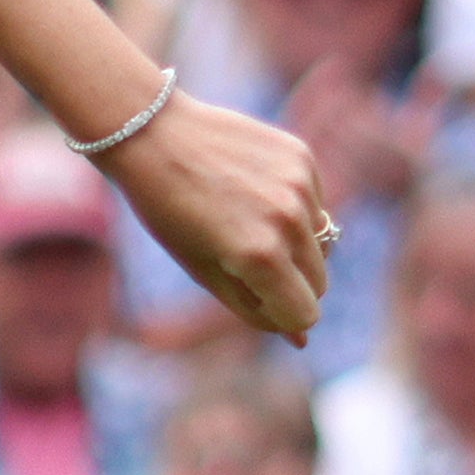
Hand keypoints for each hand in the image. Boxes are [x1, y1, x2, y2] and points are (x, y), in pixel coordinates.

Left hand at [102, 93, 333, 341]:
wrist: (152, 133)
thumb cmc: (169, 210)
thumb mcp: (204, 270)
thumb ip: (254, 308)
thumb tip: (300, 340)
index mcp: (260, 256)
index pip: (304, 315)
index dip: (280, 314)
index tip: (255, 298)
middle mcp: (288, 220)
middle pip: (319, 283)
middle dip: (290, 283)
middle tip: (244, 260)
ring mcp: (299, 185)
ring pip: (322, 243)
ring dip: (294, 244)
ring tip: (246, 220)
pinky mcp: (302, 156)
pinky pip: (315, 203)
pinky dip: (294, 208)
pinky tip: (253, 190)